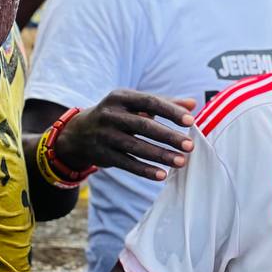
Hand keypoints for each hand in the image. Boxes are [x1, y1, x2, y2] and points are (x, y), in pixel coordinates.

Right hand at [53, 91, 196, 181]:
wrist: (78, 132)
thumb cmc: (119, 115)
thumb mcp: (135, 104)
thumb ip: (165, 103)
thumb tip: (193, 103)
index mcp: (121, 97)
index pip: (150, 102)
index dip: (171, 111)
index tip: (191, 121)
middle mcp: (110, 114)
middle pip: (144, 126)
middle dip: (169, 137)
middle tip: (190, 146)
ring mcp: (104, 135)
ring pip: (136, 147)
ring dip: (160, 155)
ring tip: (181, 161)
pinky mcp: (102, 154)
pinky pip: (126, 163)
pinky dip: (144, 170)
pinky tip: (162, 175)